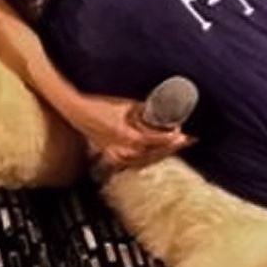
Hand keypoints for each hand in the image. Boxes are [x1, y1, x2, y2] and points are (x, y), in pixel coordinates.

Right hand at [66, 92, 194, 173]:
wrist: (77, 111)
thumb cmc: (99, 105)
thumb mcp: (124, 104)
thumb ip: (143, 110)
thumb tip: (163, 110)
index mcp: (123, 135)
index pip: (152, 141)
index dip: (169, 139)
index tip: (183, 134)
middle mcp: (120, 149)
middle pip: (152, 153)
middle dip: (172, 147)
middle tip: (189, 139)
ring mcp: (116, 155)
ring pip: (146, 160)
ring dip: (163, 153)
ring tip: (179, 145)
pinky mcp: (114, 156)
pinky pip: (137, 162)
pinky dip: (151, 158)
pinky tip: (161, 153)